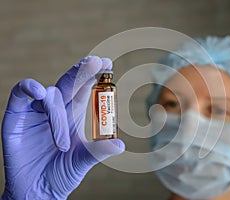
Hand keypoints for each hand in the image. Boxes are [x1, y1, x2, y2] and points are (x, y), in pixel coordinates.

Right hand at [1, 56, 124, 199]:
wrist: (37, 190)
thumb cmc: (62, 173)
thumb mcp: (83, 160)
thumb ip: (99, 150)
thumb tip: (121, 145)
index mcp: (73, 113)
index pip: (84, 88)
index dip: (94, 75)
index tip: (107, 62)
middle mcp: (56, 108)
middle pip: (69, 82)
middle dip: (82, 71)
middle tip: (95, 62)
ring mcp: (36, 111)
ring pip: (50, 95)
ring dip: (57, 116)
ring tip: (63, 144)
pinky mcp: (16, 116)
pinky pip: (20, 93)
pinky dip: (29, 88)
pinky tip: (40, 92)